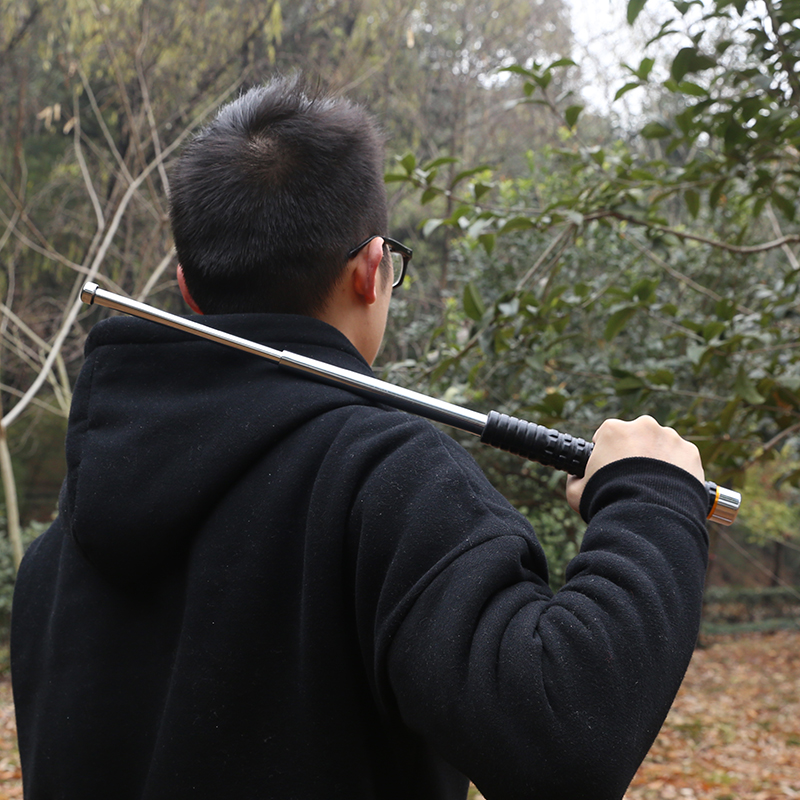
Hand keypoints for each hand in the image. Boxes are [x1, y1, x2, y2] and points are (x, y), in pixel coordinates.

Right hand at [565, 415, 704, 513]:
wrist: (648, 517)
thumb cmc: (608, 501)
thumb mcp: (576, 491)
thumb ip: (575, 478)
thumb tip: (577, 477)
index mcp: (613, 429)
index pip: (607, 435)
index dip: (606, 454)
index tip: (609, 470)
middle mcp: (643, 426)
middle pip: (637, 437)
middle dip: (634, 454)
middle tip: (632, 480)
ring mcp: (670, 438)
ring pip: (661, 446)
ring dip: (657, 461)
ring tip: (653, 487)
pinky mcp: (690, 453)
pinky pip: (681, 459)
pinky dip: (678, 471)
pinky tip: (669, 489)